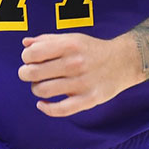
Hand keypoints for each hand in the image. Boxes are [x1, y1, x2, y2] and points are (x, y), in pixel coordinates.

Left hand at [17, 33, 141, 117]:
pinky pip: (60, 110)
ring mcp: (82, 83)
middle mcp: (75, 63)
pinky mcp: (88, 99)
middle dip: (25, 74)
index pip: (33, 53)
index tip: (30, 59)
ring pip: (43, 91)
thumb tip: (25, 44)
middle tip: (29, 74)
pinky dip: (46, 108)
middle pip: (34, 73)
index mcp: (69, 45)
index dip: (26, 57)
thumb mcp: (72, 38)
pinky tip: (42, 104)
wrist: (123, 62)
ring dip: (36, 89)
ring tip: (41, 86)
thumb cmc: (91, 50)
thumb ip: (47, 40)